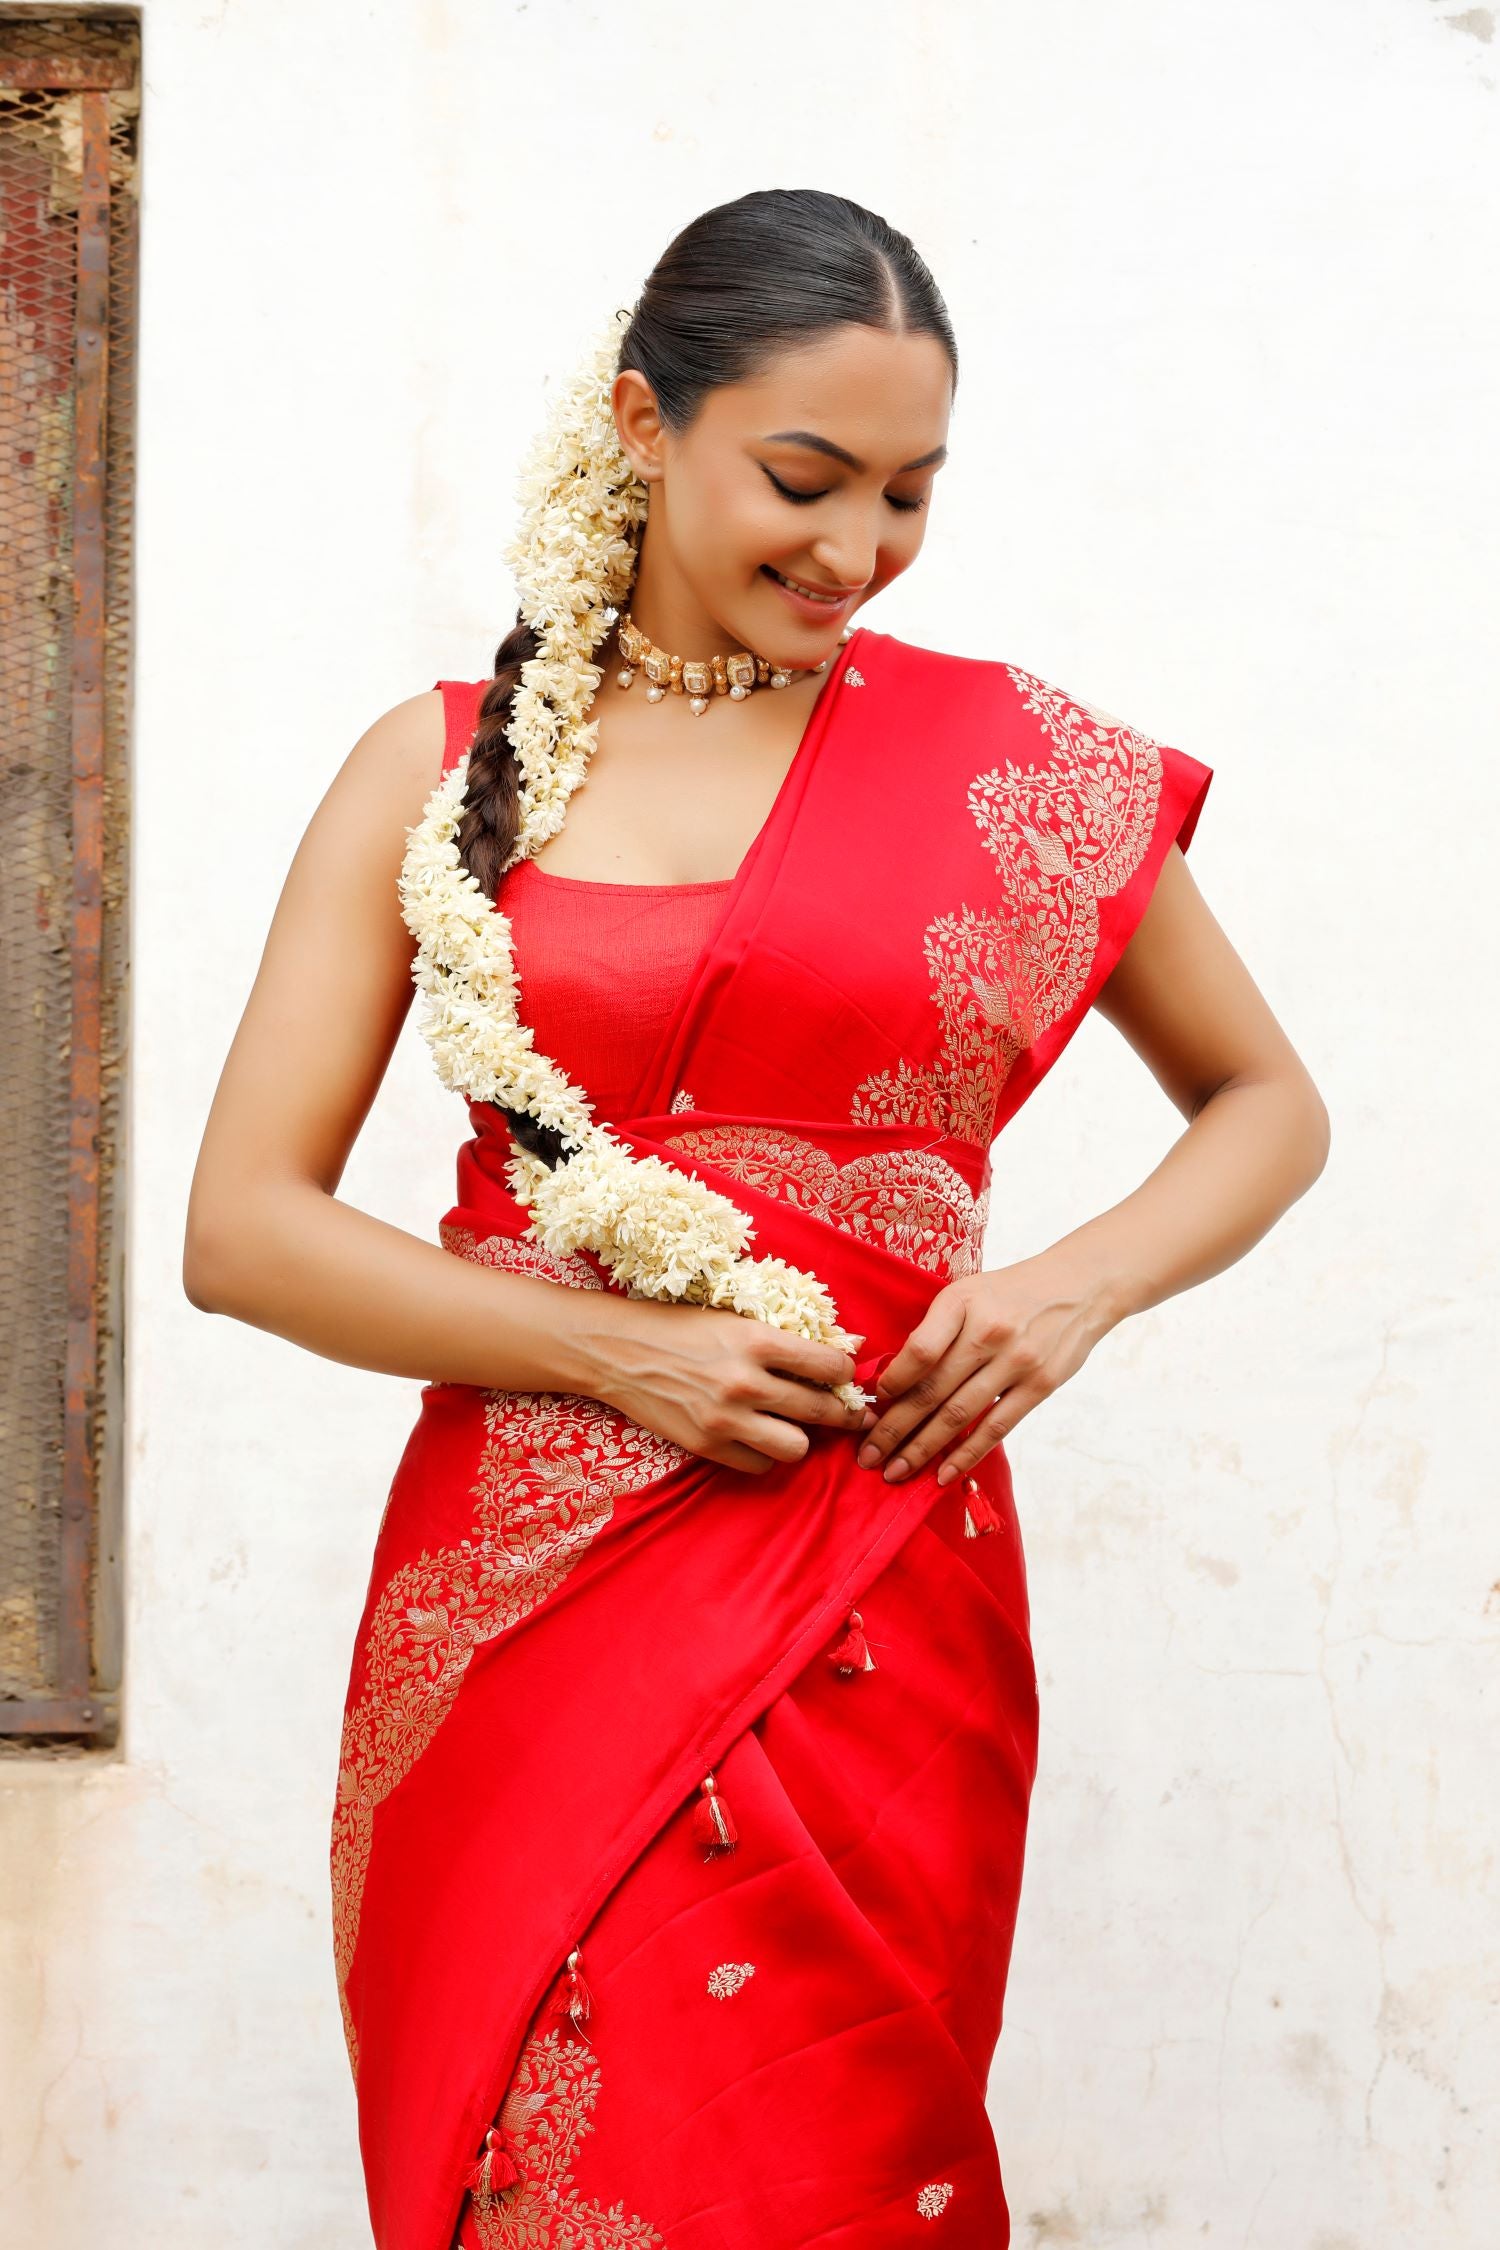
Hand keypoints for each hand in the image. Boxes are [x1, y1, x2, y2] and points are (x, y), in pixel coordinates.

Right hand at [593, 1298, 866, 1475]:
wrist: (618, 1351)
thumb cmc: (679, 1328)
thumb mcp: (733, 1320)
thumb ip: (778, 1340)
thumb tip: (830, 1357)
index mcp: (757, 1340)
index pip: (829, 1365)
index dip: (844, 1373)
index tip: (843, 1376)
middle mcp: (746, 1382)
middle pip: (821, 1411)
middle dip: (841, 1414)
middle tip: (844, 1413)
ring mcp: (726, 1419)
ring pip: (796, 1448)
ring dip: (799, 1438)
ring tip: (790, 1425)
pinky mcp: (707, 1446)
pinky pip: (759, 1466)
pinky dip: (763, 1455)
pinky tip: (755, 1436)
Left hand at [855, 1250, 1119, 1484]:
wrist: (1079, 1286)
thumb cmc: (1010, 1293)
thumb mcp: (967, 1293)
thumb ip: (935, 1331)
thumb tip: (894, 1381)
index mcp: (962, 1303)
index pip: (918, 1352)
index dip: (892, 1383)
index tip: (872, 1406)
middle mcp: (989, 1332)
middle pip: (932, 1390)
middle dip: (894, 1429)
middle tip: (867, 1457)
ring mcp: (1017, 1361)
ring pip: (959, 1415)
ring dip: (922, 1448)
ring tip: (895, 1472)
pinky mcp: (1040, 1386)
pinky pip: (996, 1428)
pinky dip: (966, 1454)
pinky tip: (943, 1474)